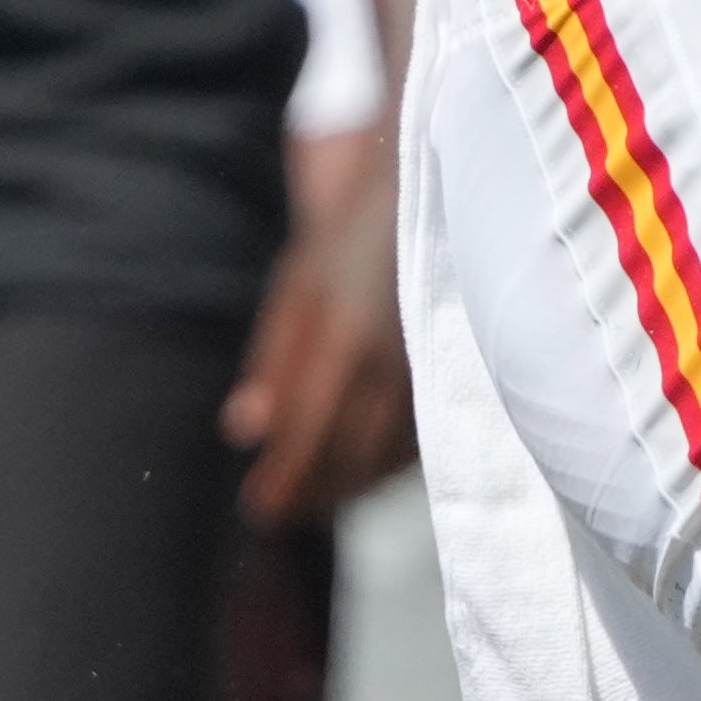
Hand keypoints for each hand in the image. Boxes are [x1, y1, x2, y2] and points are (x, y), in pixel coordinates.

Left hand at [225, 128, 414, 519]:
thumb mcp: (296, 285)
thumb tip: (243, 431)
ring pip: (391, 451)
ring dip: (354, 483)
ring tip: (321, 497)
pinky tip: (370, 465)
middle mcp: (393, 362)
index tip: (259, 510)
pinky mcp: (457, 368)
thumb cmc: (351, 234)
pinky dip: (392, 459)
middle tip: (282, 514)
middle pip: (352, 455)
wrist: (429, 185)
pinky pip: (423, 433)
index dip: (284, 480)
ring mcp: (431, 367)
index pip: (307, 434)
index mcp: (345, 340)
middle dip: (317, 492)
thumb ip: (272, 361)